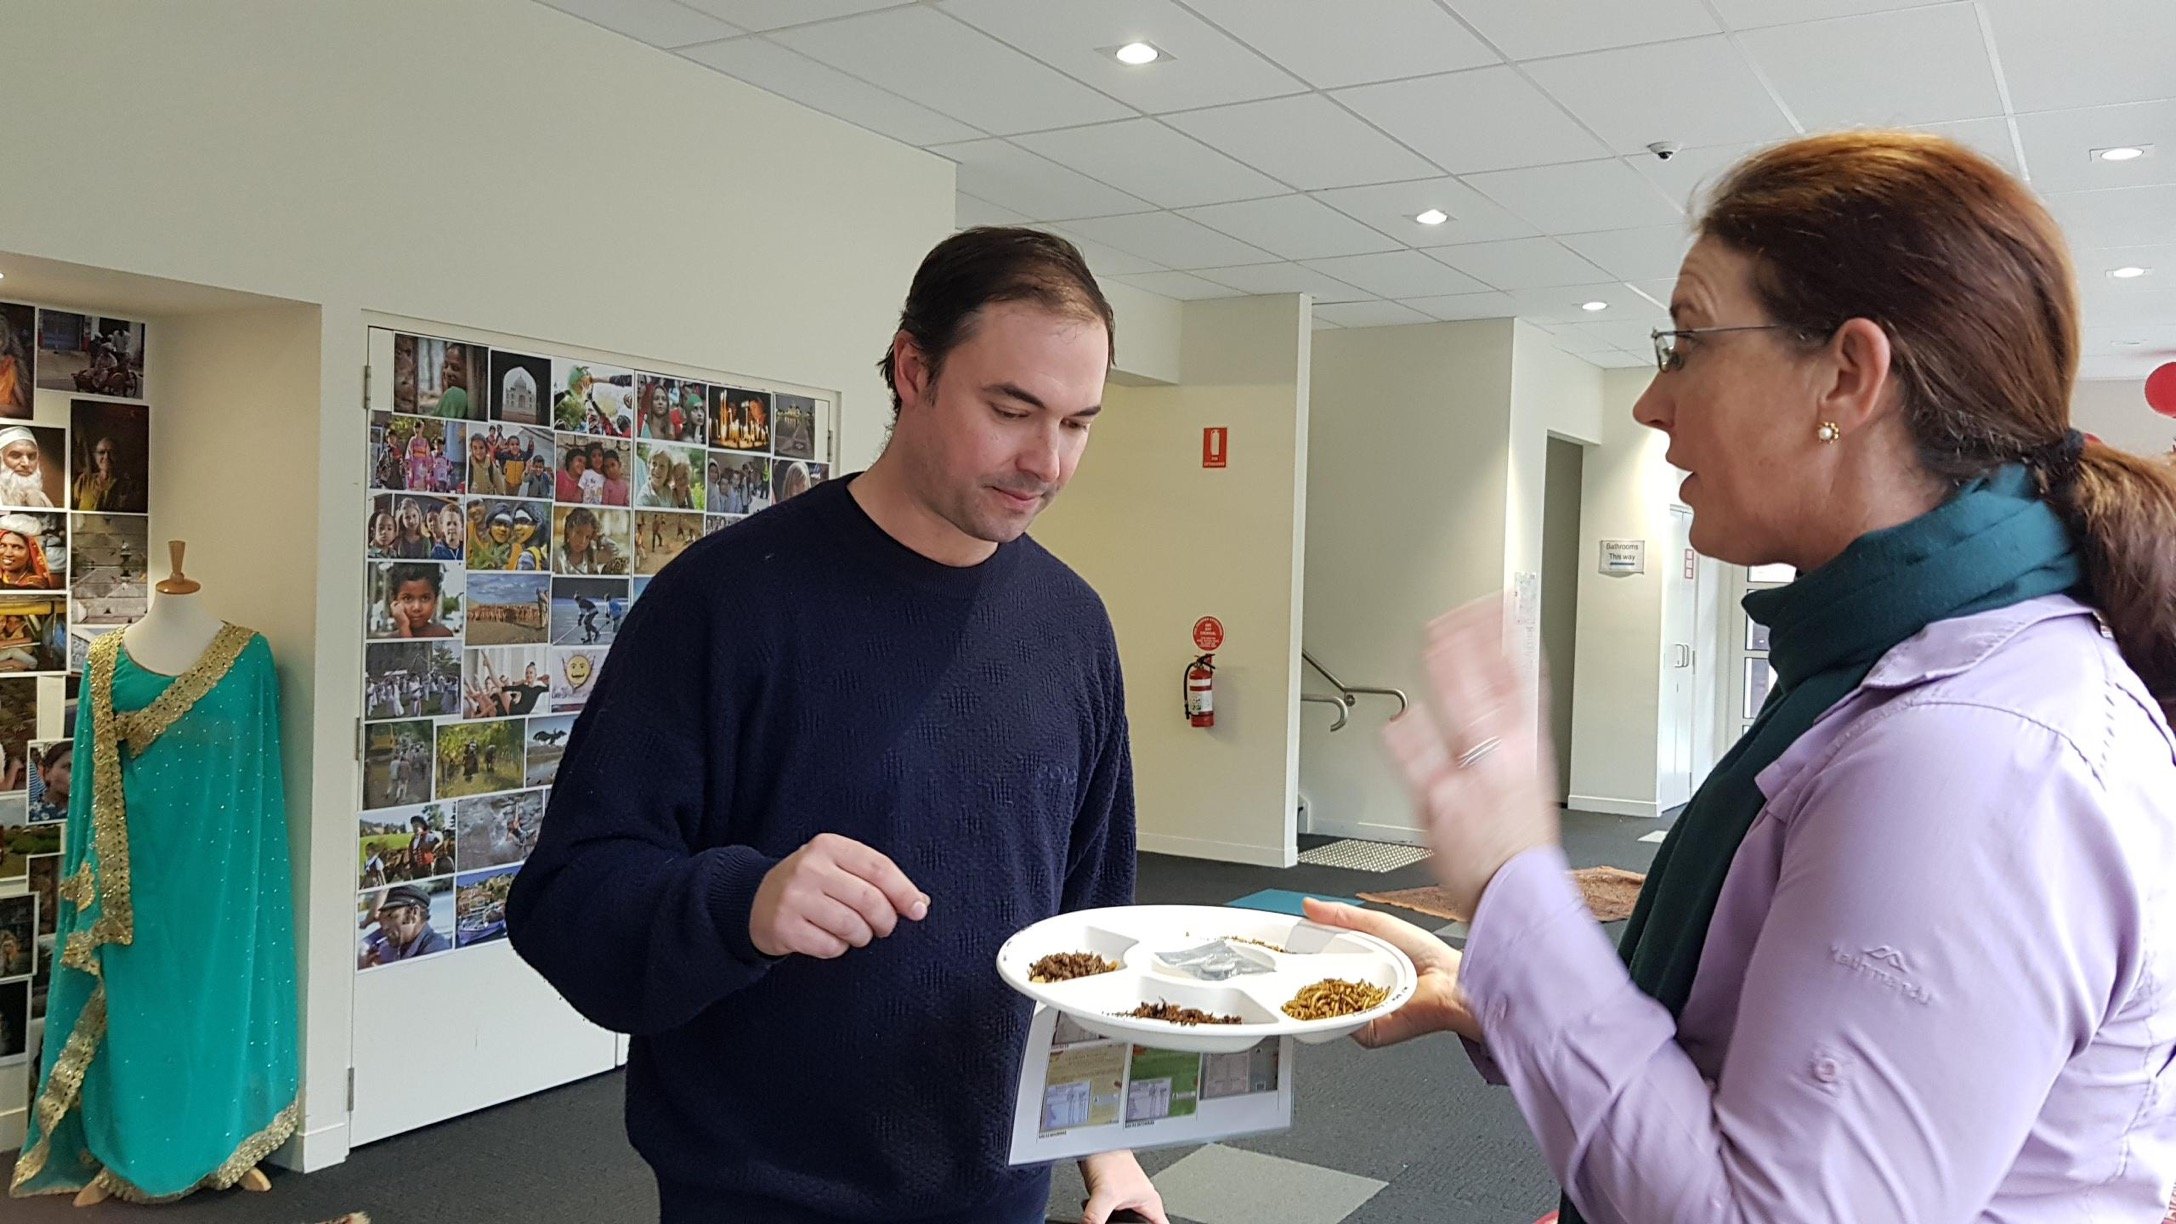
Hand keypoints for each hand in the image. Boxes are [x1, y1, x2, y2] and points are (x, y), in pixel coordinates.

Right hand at [749, 833, 928, 958]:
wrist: (755, 900)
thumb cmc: (812, 884)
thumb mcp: (840, 869)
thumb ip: (878, 880)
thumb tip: (921, 903)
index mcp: (828, 846)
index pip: (879, 868)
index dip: (904, 892)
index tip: (919, 910)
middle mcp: (809, 867)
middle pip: (869, 900)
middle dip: (886, 920)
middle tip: (884, 928)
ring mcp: (794, 897)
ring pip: (852, 926)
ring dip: (862, 937)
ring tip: (856, 933)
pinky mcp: (784, 926)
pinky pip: (830, 946)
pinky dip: (838, 948)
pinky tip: (830, 939)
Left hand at [1080, 1151, 1166, 1223]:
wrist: (1094, 1143)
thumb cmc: (1109, 1157)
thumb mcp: (1105, 1194)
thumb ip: (1097, 1217)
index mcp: (1151, 1202)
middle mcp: (1142, 1201)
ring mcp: (1128, 1199)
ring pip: (1126, 1222)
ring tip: (1107, 1220)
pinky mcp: (1114, 1198)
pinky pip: (1113, 1217)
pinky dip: (1106, 1219)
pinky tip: (1098, 1217)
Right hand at [1302, 899, 1480, 1043]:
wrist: (1453, 983)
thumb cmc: (1427, 955)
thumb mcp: (1378, 924)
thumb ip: (1343, 916)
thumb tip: (1310, 906)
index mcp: (1360, 966)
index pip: (1323, 964)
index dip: (1304, 956)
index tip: (1287, 947)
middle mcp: (1358, 992)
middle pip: (1319, 986)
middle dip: (1302, 976)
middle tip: (1285, 963)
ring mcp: (1361, 1013)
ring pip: (1326, 1008)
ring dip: (1313, 996)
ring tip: (1298, 980)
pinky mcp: (1367, 1031)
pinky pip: (1342, 1025)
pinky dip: (1333, 1014)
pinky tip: (1327, 997)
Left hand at [1384, 598, 1560, 919]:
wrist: (1514, 894)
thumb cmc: (1521, 843)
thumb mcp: (1535, 777)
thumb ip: (1519, 731)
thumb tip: (1511, 693)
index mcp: (1530, 748)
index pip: (1522, 676)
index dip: (1508, 634)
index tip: (1498, 606)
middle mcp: (1501, 755)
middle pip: (1484, 680)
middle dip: (1467, 640)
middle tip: (1449, 615)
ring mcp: (1468, 774)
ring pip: (1451, 705)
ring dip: (1439, 671)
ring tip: (1428, 645)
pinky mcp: (1436, 799)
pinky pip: (1415, 753)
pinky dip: (1406, 730)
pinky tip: (1399, 715)